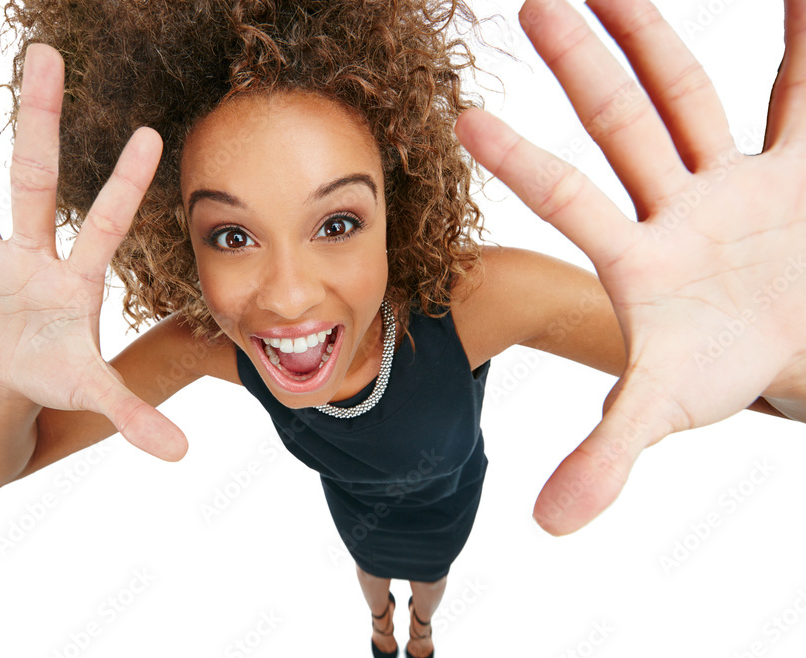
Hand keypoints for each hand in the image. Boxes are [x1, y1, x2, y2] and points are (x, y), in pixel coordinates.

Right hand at [0, 44, 186, 460]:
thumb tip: (183, 454)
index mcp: (75, 278)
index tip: (149, 133)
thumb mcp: (94, 395)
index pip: (105, 223)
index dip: (124, 184)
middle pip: (33, 178)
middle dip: (39, 120)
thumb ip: (134, 416)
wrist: (16, 379)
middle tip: (47, 52)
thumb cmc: (60, 373)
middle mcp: (29, 251)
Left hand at [455, 0, 805, 533]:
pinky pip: (798, 96)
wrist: (792, 349)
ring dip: (655, 37)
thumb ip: (607, 456)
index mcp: (638, 257)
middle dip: (585, 67)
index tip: (462, 122)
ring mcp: (732, 178)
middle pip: (622, 125)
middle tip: (532, 4)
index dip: (521, 163)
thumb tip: (548, 526)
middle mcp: (674, 204)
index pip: (570, 199)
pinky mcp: (794, 166)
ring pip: (690, 95)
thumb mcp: (666, 409)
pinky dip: (800, 44)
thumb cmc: (722, 372)